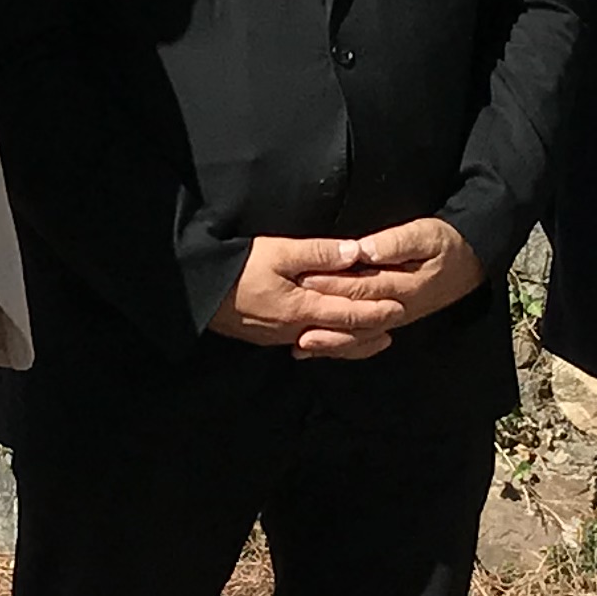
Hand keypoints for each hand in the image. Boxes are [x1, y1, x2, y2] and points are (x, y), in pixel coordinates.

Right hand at [212, 233, 403, 360]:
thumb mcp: (279, 251)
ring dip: (351, 342)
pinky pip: (306, 344)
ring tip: (372, 340)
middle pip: (343, 336)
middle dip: (370, 332)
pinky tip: (328, 340)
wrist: (197, 291)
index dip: (377, 311)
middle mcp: (296, 329)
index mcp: (304, 308)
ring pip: (326, 344)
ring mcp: (280, 336)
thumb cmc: (237, 267)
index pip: (351, 313)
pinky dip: (327, 343)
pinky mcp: (266, 337)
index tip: (400, 308)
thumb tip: (356, 252)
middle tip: (394, 328)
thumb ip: (319, 253)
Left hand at [292, 216, 483, 333]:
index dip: (332, 284)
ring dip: (331, 342)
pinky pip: (364, 338)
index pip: (361, 286)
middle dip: (323, 317)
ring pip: (359, 336)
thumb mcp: (425, 234)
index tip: (304, 279)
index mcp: (404, 285)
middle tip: (291, 318)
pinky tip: (319, 349)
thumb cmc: (446, 243)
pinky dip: (342, 346)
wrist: (471, 263)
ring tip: (300, 346)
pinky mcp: (391, 321)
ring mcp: (395, 319)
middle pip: (355, 315)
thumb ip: (394, 244)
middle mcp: (398, 308)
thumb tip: (363, 251)